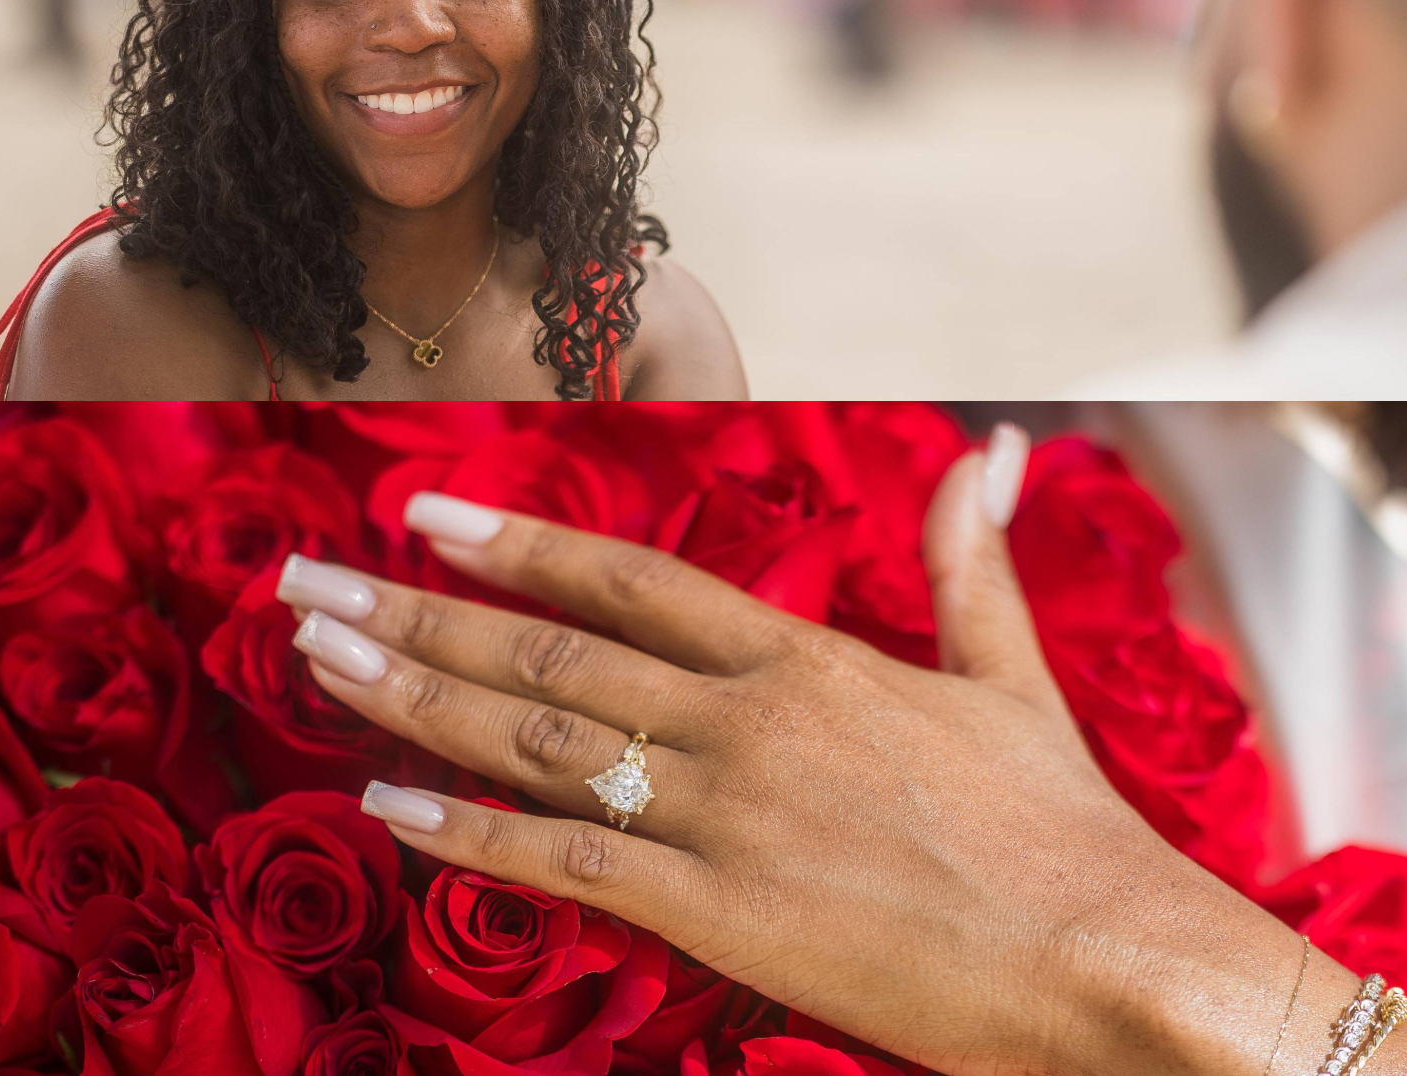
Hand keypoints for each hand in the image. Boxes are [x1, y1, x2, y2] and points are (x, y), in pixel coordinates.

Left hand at [274, 440, 1351, 1075]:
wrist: (1101, 959)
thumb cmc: (1060, 829)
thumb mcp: (1008, 675)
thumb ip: (972, 559)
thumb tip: (998, 448)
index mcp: (805, 659)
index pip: (630, 582)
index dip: (520, 545)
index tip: (423, 511)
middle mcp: (744, 721)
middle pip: (548, 655)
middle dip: (414, 615)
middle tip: (305, 587)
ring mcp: (722, 817)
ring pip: (535, 744)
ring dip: (411, 701)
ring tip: (316, 662)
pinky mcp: (716, 916)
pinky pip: (565, 865)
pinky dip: (466, 837)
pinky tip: (384, 812)